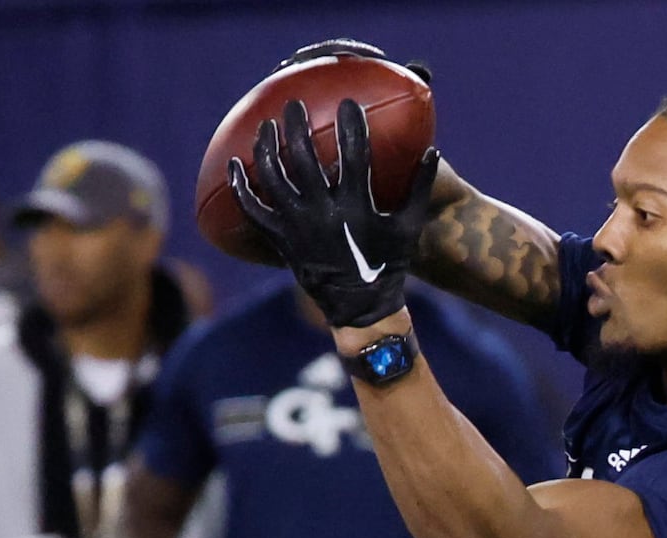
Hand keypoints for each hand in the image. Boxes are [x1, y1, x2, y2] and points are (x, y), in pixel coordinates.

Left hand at [228, 97, 439, 328]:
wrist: (360, 308)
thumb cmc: (388, 264)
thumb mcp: (409, 227)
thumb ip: (421, 188)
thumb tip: (433, 150)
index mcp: (357, 207)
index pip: (354, 153)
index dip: (351, 123)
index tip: (348, 101)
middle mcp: (324, 213)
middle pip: (304, 157)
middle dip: (297, 124)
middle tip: (293, 104)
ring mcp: (298, 226)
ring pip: (273, 176)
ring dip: (266, 146)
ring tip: (266, 126)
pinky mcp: (281, 239)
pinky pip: (252, 209)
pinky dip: (239, 186)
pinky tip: (233, 164)